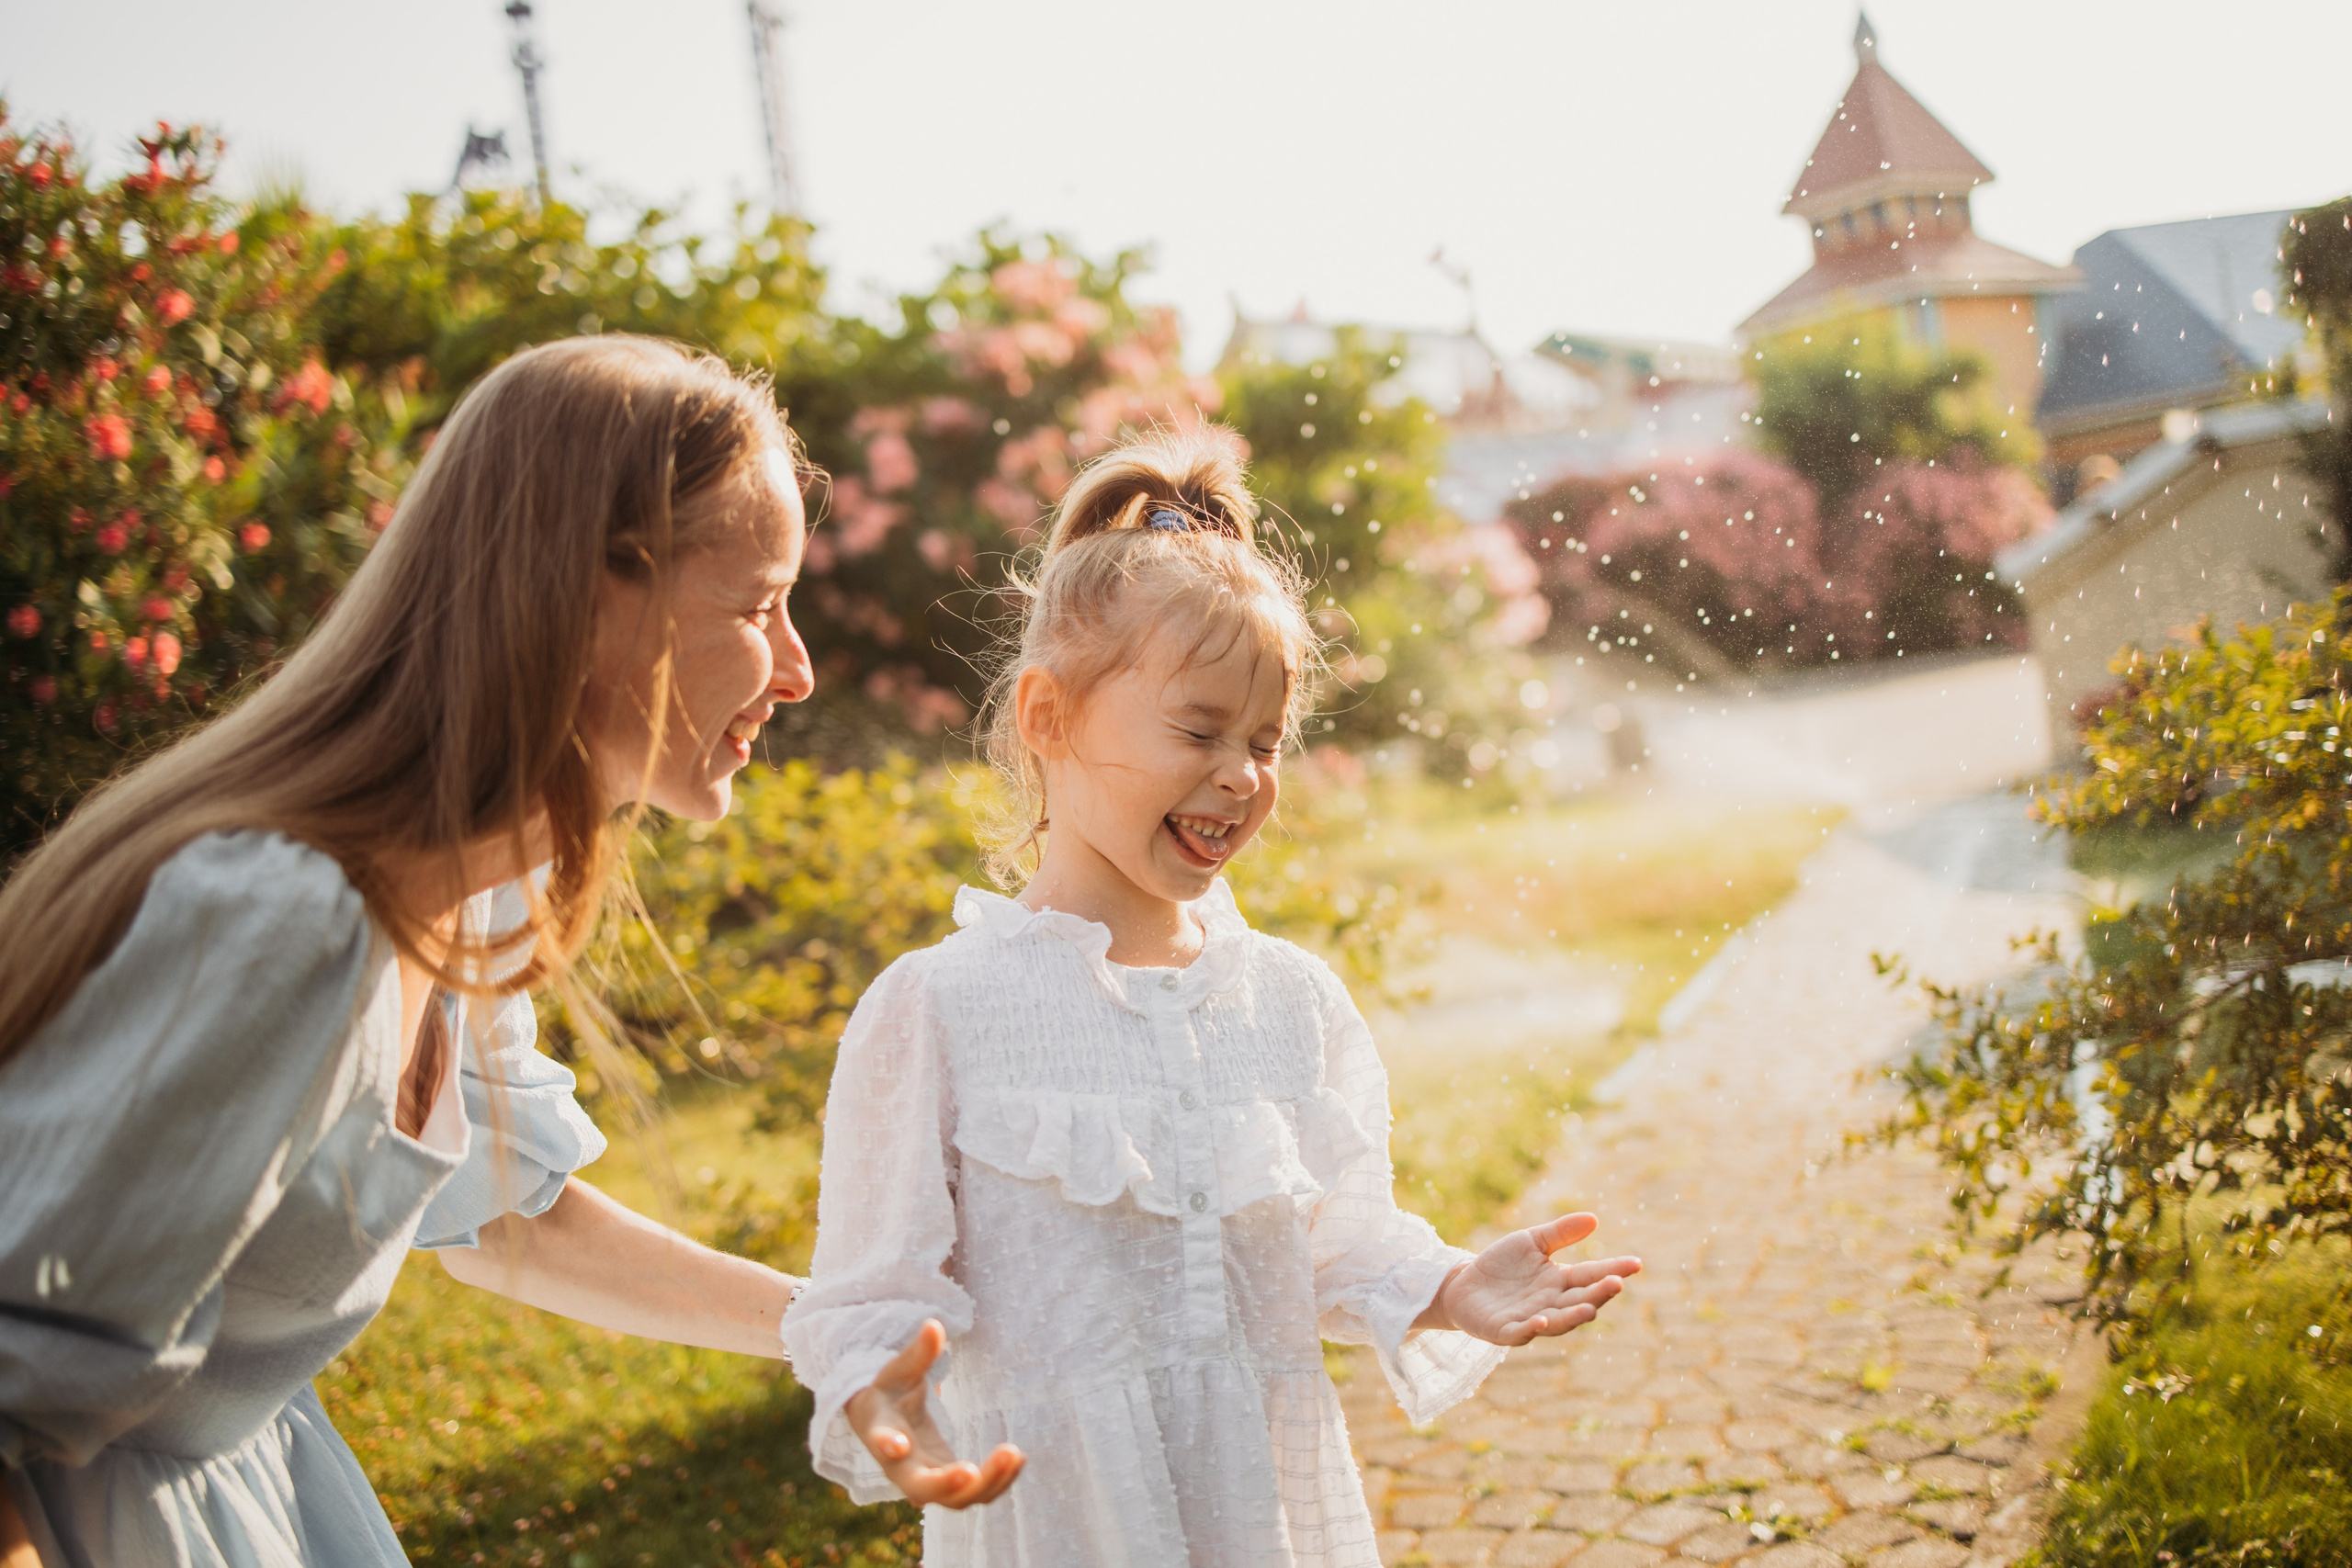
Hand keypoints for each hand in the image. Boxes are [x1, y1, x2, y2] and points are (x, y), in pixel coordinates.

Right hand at [844, 1320, 1023, 1507]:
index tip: (898, 1446)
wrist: (882, 1421)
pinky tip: (1019, 1459)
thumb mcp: (898, 1369)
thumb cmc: (889, 1390)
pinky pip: (974, 1492)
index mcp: (882, 1433)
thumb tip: (934, 1325)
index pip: (882, 1446)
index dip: (888, 1447)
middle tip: (973, 1470)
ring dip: (987, 1483)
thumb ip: (917, 1353)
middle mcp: (902, 1467)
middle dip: (949, 1483)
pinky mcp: (948, 1482)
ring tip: (1014, 1455)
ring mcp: (927, 1479)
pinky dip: (997, 1481)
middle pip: (923, 1489)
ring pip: (956, 1499)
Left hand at [1421, 1213, 1639, 1346]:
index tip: (1636, 1263)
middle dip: (1598, 1294)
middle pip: (1580, 1300)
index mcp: (1560, 1281)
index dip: (1613, 1270)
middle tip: (1616, 1284)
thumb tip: (1594, 1219)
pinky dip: (1533, 1329)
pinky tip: (1542, 1321)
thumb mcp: (1531, 1242)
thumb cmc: (1502, 1265)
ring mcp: (1530, 1319)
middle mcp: (1551, 1303)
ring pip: (1558, 1322)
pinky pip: (1521, 1333)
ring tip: (1590, 1309)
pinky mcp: (1505, 1331)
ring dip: (1573, 1317)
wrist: (1464, 1284)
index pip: (1591, 1275)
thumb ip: (1560, 1233)